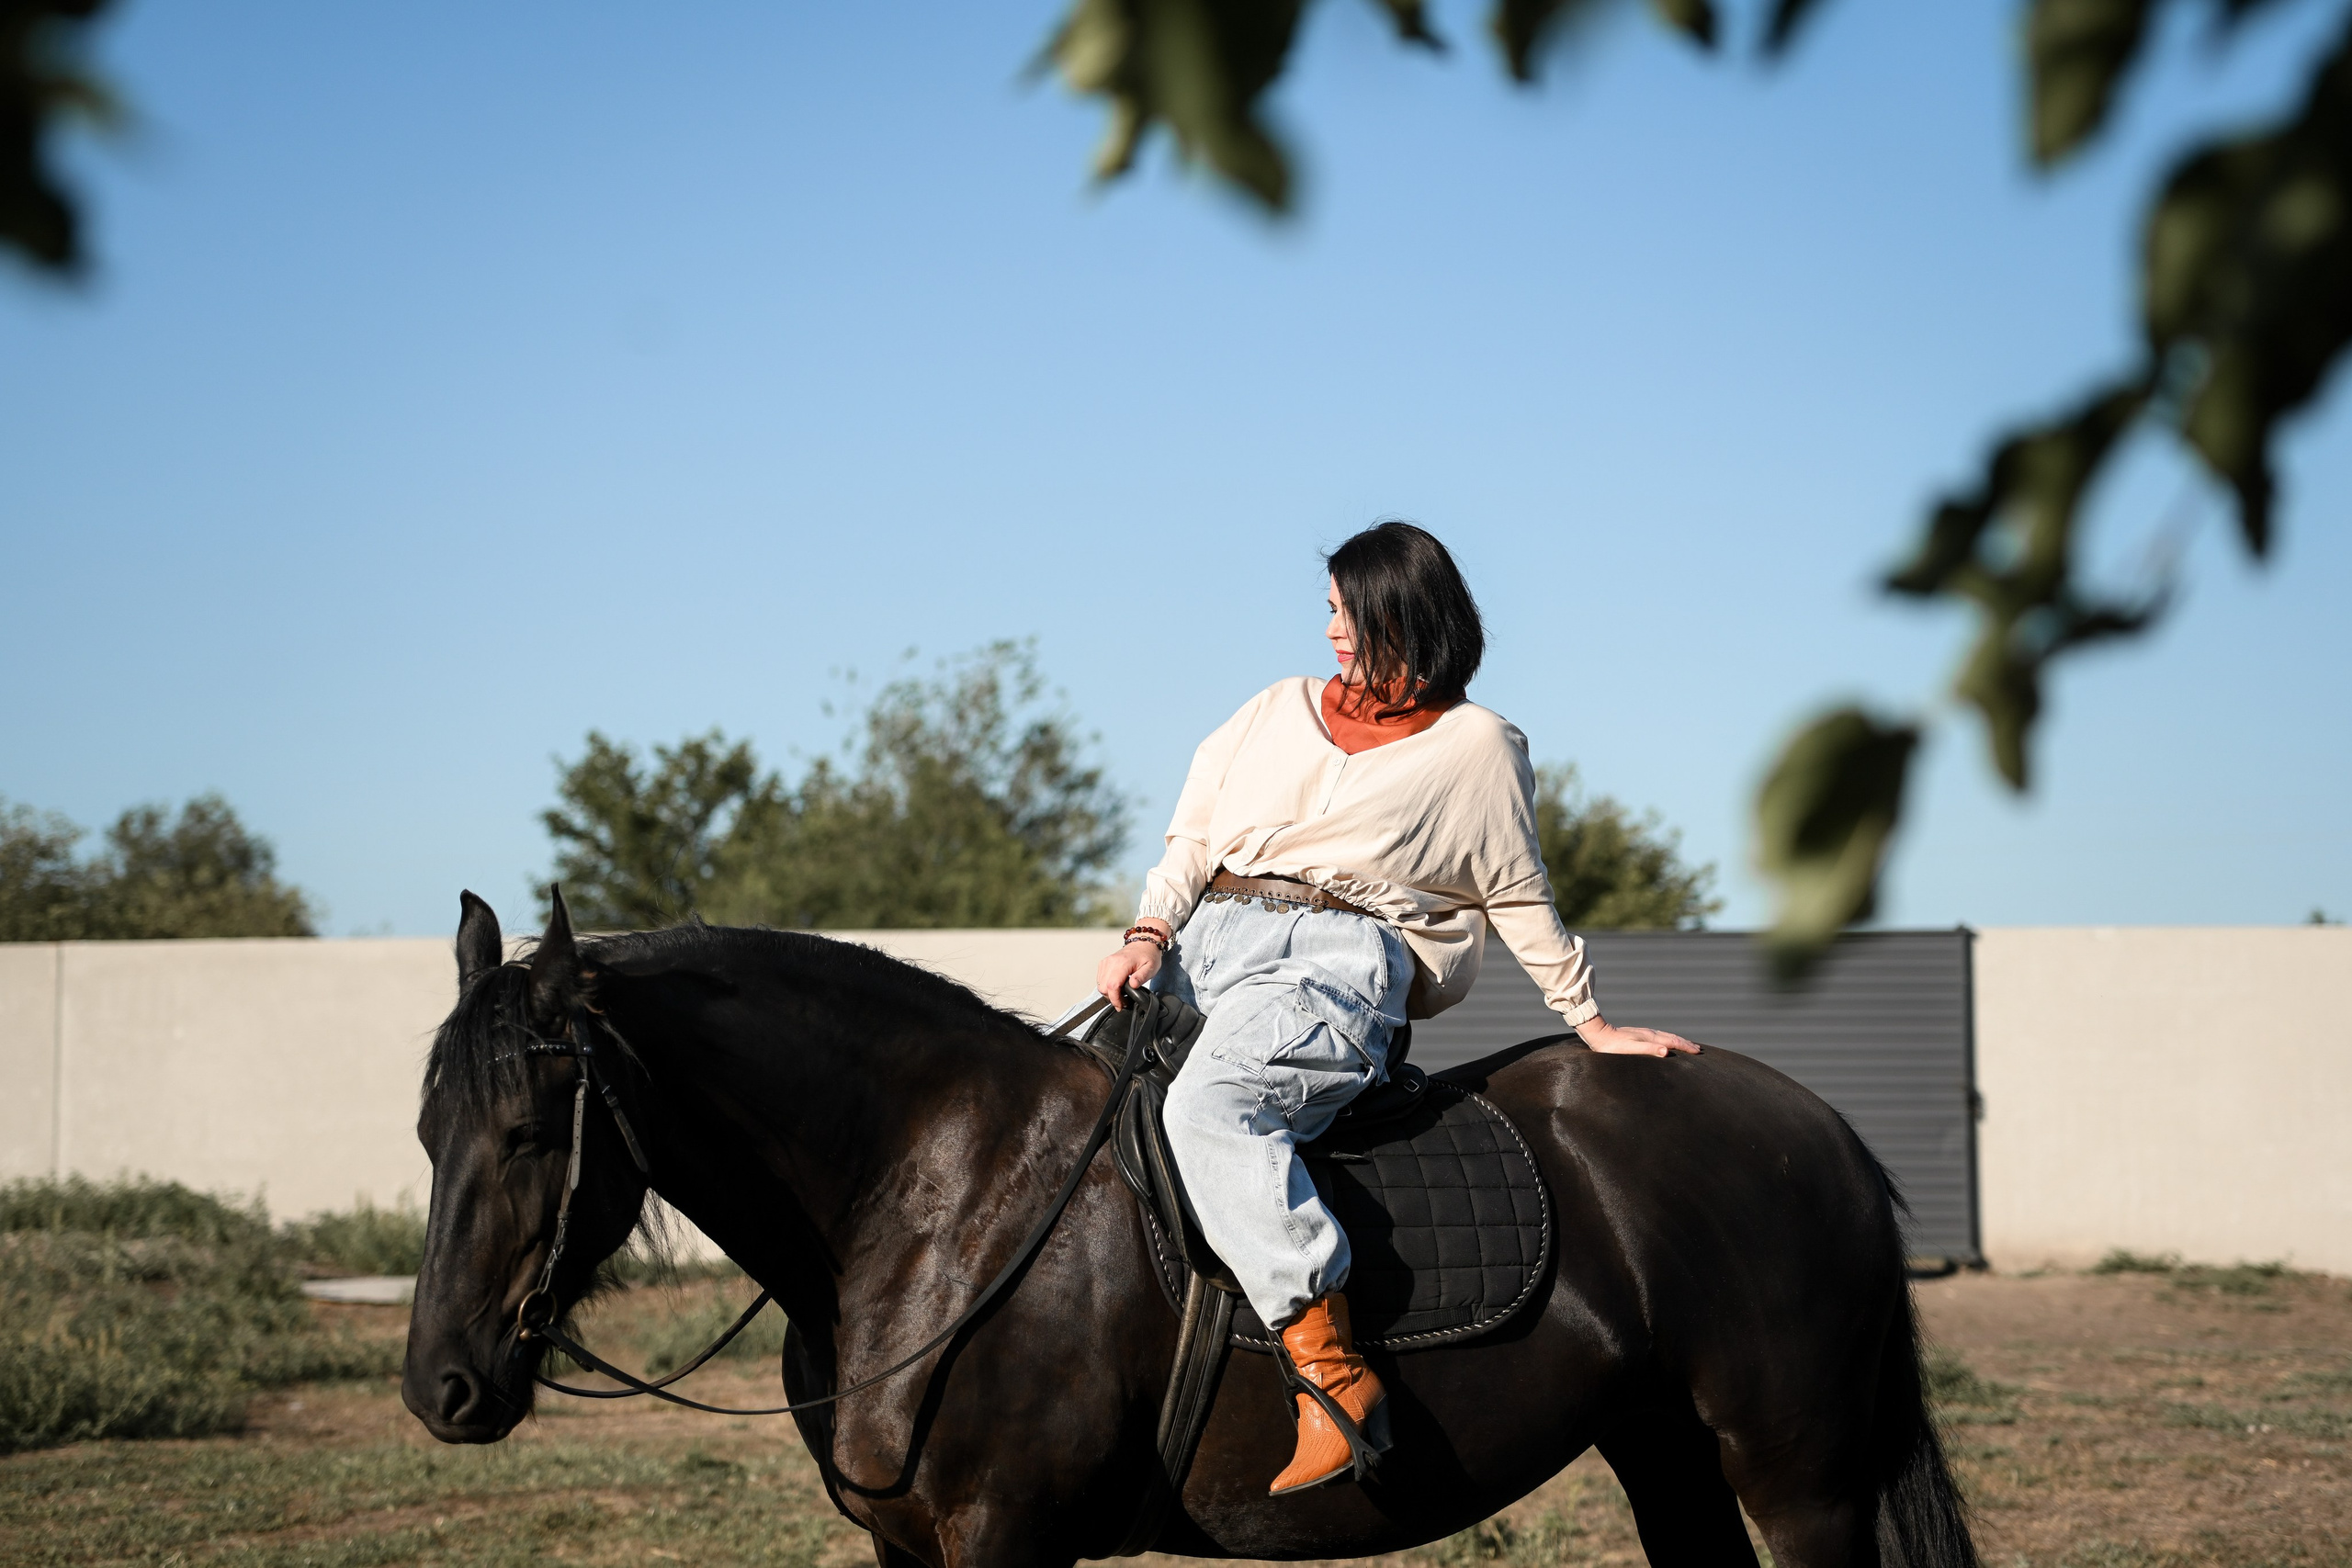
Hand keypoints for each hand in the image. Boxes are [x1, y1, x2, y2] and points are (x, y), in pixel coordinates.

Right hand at [1095, 922, 1169, 1008]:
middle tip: (1124, 1000)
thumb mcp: (1151, 968)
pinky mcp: (1104, 963)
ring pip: (1100, 985)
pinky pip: (1100, 979)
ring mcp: (1106, 962)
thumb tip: (1133, 985)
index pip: (1112, 985)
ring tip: (1121, 994)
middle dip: (1112, 998)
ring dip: (1109, 993)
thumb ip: (1142, 977)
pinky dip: (1106, 986)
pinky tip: (1117, 986)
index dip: (1115, 999)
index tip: (1121, 1006)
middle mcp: (1111, 962)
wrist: (1143, 943)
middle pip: (1103, 987)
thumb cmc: (1148, 955)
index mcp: (1123, 963)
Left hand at [1577, 1018, 1699, 1057]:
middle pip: (1672, 1037)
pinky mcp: (1637, 1035)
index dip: (1686, 1047)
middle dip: (1685, 1043)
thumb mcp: (1631, 1049)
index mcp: (1650, 1037)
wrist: (1598, 1035)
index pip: (1673, 1041)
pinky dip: (1667, 1039)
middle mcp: (1649, 1033)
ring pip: (1665, 1036)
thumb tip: (1667, 1051)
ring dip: (1677, 1040)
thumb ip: (1649, 1049)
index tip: (1698, 1051)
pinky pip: (1658, 1037)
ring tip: (1686, 1044)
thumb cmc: (1612, 1046)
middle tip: (1698, 1049)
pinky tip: (1664, 1043)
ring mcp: (1643, 1033)